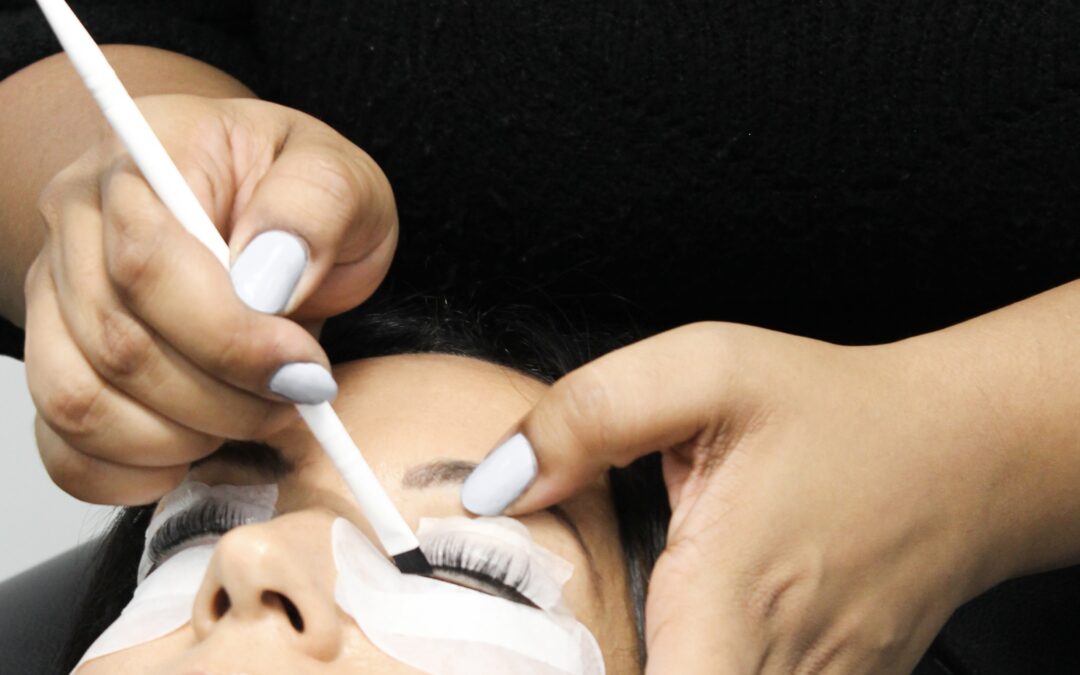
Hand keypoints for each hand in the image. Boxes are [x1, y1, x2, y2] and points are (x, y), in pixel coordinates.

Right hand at [25, 94, 396, 504]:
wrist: (261, 210)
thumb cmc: (296, 195)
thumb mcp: (340, 179)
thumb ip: (314, 207)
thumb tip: (269, 271)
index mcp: (148, 156)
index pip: (150, 264)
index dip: (231, 338)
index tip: (304, 371)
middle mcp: (80, 221)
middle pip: (118, 343)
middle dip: (225, 398)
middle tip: (295, 399)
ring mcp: (57, 294)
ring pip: (81, 401)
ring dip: (182, 437)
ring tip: (250, 417)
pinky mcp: (59, 357)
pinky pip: (62, 443)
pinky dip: (130, 471)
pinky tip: (193, 453)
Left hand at [461, 322, 1020, 672]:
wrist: (965, 452)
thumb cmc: (838, 411)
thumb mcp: (707, 371)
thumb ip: (590, 418)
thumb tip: (496, 488)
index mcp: (728, 600)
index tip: (546, 655)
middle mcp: (779, 668)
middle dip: (608, 666)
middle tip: (576, 630)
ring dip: (658, 662)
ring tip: (636, 617)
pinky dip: (706, 663)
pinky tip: (701, 622)